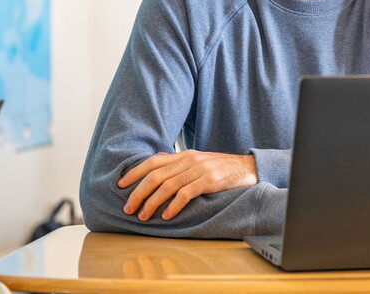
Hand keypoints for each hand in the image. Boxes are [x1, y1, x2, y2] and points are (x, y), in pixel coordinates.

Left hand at [118, 150, 256, 221]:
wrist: (248, 168)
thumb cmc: (222, 168)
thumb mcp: (199, 160)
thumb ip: (178, 161)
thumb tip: (156, 159)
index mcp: (185, 154)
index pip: (153, 161)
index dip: (135, 172)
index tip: (120, 185)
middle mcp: (190, 159)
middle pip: (156, 175)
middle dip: (138, 192)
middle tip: (128, 208)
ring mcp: (200, 170)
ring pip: (168, 185)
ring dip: (152, 202)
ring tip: (144, 215)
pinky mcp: (210, 181)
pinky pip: (187, 193)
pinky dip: (174, 205)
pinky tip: (167, 215)